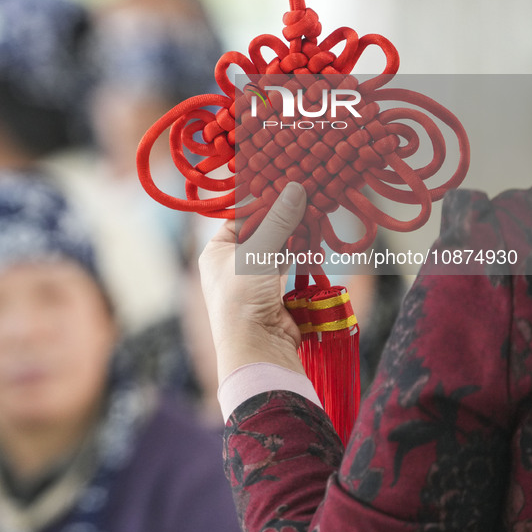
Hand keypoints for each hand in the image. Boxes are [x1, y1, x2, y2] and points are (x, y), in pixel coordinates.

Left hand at [199, 182, 307, 381]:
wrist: (257, 347)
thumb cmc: (242, 296)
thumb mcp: (257, 253)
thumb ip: (278, 220)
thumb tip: (296, 187)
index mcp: (217, 251)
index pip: (239, 217)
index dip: (262, 201)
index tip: (286, 184)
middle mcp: (233, 263)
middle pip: (261, 230)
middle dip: (283, 216)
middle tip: (306, 195)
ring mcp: (255, 278)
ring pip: (277, 246)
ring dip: (295, 233)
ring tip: (314, 211)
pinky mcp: (276, 291)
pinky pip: (289, 264)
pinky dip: (300, 252)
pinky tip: (313, 237)